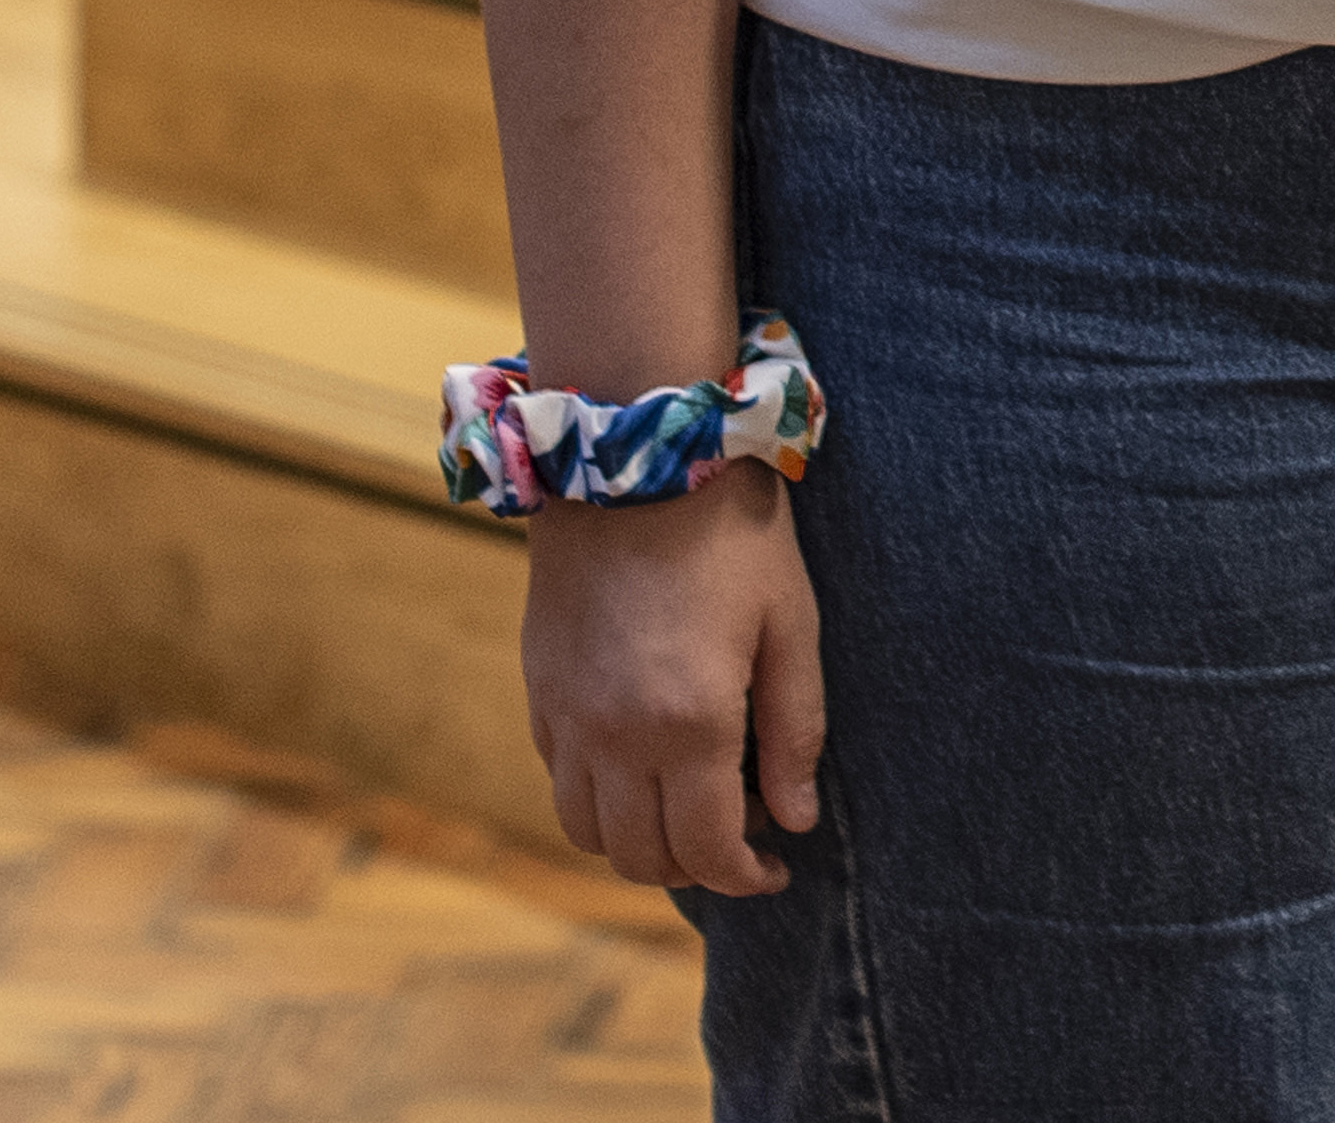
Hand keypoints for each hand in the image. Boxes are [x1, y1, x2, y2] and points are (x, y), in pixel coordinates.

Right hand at [521, 468, 826, 891]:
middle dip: (696, 869)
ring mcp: (565, 717)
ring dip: (639, 843)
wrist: (633, 457)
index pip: (706, 851)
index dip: (745, 877)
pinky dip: (600, 798)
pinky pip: (560, 780)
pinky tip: (645, 761)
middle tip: (739, 837)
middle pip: (641, 858)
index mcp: (688, 724)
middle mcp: (613, 737)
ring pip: (587, 833)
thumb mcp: (791, 625)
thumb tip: (795, 820)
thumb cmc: (730, 534)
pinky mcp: (539, 690)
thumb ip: (795, 731)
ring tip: (690, 809)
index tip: (776, 868)